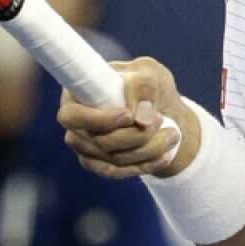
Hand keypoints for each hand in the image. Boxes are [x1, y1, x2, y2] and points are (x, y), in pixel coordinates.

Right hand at [58, 57, 198, 179]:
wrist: (159, 108)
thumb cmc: (147, 84)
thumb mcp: (150, 74)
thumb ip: (143, 87)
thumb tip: (140, 118)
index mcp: (76, 93)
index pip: (72, 115)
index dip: (99, 120)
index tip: (129, 115)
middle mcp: (76, 123)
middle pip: (97, 141)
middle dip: (133, 136)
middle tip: (160, 120)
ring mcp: (84, 146)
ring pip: (112, 158)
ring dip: (146, 150)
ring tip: (172, 134)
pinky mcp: (98, 163)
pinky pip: (117, 171)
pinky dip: (143, 165)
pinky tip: (164, 157)